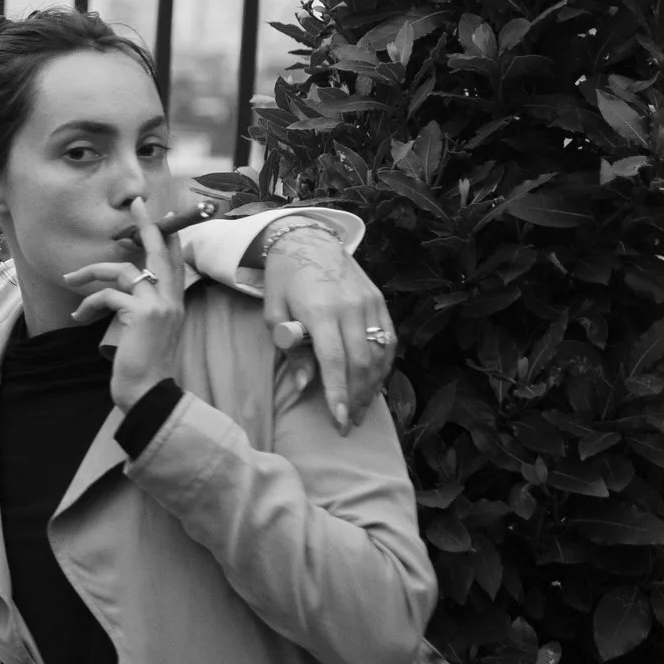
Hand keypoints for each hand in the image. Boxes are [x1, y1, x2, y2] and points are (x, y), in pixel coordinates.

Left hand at [70, 198, 186, 409]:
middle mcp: (171, 298)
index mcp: (175, 301)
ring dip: (92, 274)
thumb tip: (122, 289)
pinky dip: (90, 304)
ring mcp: (158, 305)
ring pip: (123, 271)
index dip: (166, 236)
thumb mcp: (147, 330)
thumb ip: (141, 307)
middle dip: (145, 225)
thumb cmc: (142, 364)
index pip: (173, 260)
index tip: (159, 216)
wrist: (147, 392)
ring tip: (71, 281)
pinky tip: (80, 316)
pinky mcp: (141, 314)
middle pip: (158, 251)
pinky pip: (108, 295)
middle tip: (136, 202)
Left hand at [259, 221, 394, 432]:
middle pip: (361, 363)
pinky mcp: (380, 300)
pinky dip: (384, 364)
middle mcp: (350, 308)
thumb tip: (306, 385)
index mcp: (320, 311)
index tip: (339, 421)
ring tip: (361, 410)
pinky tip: (375, 383)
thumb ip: (290, 349)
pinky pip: (389, 339)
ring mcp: (369, 303)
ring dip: (372, 386)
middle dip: (356, 398)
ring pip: (379, 354)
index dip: (338, 393)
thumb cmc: (284, 279)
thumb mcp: (274, 313)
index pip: (334, 361)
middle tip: (349, 424)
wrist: (308, 239)